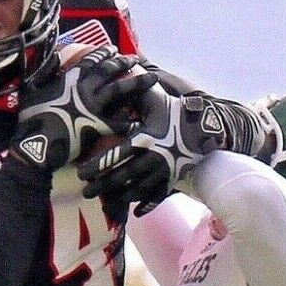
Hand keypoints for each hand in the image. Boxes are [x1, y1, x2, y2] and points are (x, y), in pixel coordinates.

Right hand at [11, 50, 149, 171]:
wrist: (36, 146)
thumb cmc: (31, 120)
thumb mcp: (33, 91)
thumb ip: (45, 76)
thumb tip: (51, 61)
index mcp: (70, 78)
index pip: (92, 60)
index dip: (104, 53)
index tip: (113, 49)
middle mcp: (85, 88)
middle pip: (110, 70)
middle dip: (124, 62)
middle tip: (135, 59)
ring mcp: (94, 107)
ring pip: (121, 90)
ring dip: (137, 82)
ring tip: (151, 79)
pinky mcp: (98, 126)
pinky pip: (119, 123)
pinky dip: (129, 122)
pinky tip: (139, 121)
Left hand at [78, 84, 224, 205]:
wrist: (204, 127)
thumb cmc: (173, 111)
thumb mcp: (154, 97)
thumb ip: (133, 88)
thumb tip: (116, 71)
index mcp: (144, 138)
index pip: (115, 155)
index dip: (97, 165)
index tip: (81, 172)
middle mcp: (152, 158)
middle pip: (122, 177)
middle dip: (102, 186)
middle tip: (85, 192)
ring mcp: (162, 172)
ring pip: (136, 190)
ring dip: (118, 199)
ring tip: (104, 205)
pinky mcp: (171, 180)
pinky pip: (156, 197)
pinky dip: (145, 205)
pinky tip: (133, 214)